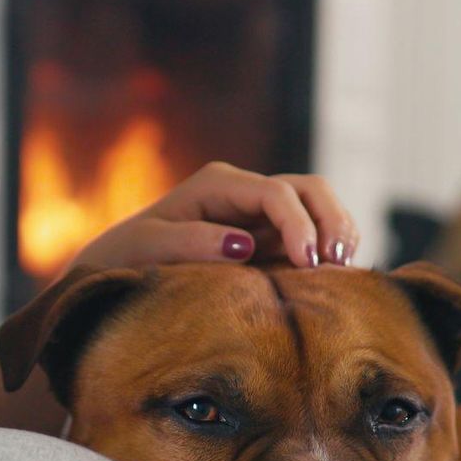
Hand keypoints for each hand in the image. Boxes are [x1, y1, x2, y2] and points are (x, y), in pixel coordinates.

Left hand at [65, 161, 357, 272]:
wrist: (116, 268)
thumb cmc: (127, 255)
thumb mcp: (150, 246)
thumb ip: (193, 242)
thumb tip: (243, 245)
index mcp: (218, 184)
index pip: (275, 192)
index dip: (299, 224)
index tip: (308, 263)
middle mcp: (243, 192)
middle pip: (308, 189)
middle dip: (331, 220)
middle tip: (338, 265)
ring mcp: (257, 213)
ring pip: (316, 207)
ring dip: (336, 232)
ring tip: (344, 271)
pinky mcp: (265, 238)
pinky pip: (308, 235)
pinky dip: (326, 249)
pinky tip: (333, 276)